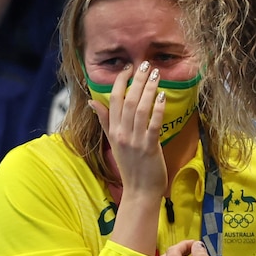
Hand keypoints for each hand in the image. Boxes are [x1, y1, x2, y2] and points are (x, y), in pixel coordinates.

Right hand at [92, 61, 166, 198]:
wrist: (139, 191)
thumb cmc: (130, 166)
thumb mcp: (113, 142)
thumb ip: (105, 121)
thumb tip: (92, 102)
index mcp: (113, 131)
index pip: (114, 100)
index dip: (120, 82)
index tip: (128, 68)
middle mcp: (121, 133)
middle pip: (128, 100)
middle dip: (137, 80)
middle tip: (145, 64)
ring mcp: (135, 140)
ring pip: (140, 109)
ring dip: (148, 89)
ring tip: (156, 74)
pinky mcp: (150, 147)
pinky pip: (153, 124)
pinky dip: (157, 109)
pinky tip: (163, 96)